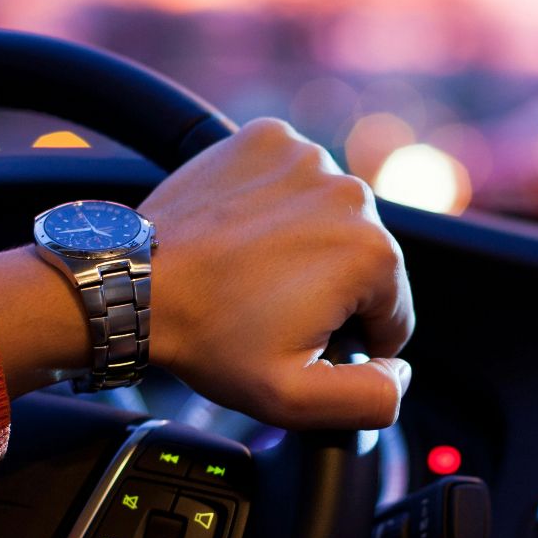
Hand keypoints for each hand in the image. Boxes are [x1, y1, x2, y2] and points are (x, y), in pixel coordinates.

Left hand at [139, 118, 413, 429]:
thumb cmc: (208, 337)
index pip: (392, 313)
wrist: (136, 283)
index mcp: (372, 253)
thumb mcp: (295, 398)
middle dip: (329, 290)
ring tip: (252, 271)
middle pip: (364, 260)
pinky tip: (244, 232)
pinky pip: (293, 178)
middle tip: (268, 308)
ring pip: (330, 217)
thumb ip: (372, 398)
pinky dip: (277, 202)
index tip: (298, 339)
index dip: (350, 340)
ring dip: (305, 243)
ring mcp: (307, 157)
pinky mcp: (269, 138)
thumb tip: (401, 371)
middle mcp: (351, 193)